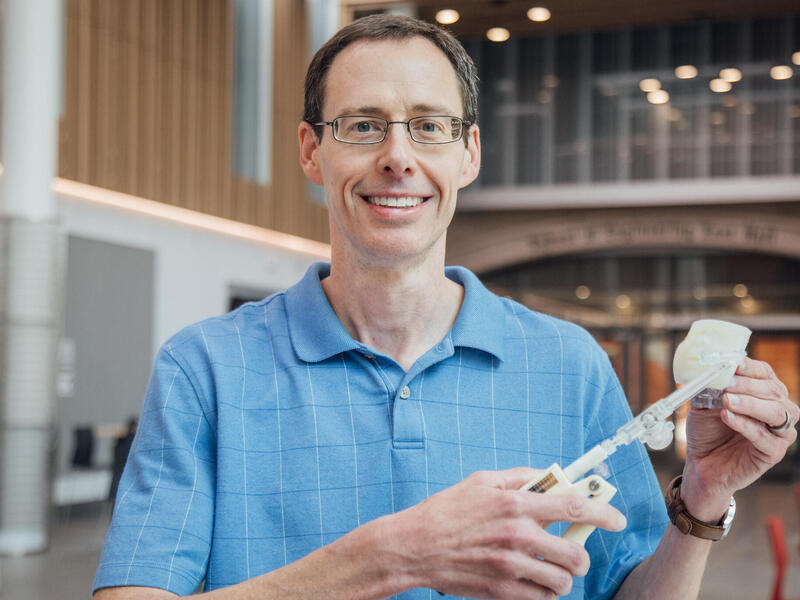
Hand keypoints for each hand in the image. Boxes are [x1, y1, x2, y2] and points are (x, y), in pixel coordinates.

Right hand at [380, 467, 626, 598]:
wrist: (414, 547)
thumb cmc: (447, 510)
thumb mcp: (481, 481)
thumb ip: (520, 478)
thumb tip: (550, 476)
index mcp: (515, 503)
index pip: (574, 506)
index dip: (604, 513)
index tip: (617, 519)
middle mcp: (517, 535)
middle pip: (576, 553)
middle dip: (580, 554)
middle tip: (571, 550)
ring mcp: (510, 567)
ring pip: (562, 581)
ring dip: (562, 576)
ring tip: (548, 568)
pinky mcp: (502, 591)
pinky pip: (541, 599)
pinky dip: (543, 592)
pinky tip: (531, 580)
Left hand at [681, 358, 797, 519]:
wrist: (701, 464)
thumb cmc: (707, 431)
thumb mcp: (704, 403)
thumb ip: (709, 386)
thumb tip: (710, 368)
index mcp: (763, 394)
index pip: (765, 374)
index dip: (750, 367)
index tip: (732, 363)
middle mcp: (778, 411)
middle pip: (774, 391)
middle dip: (748, 385)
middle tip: (726, 384)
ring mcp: (778, 433)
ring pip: (777, 413)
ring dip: (750, 403)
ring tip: (727, 401)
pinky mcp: (773, 454)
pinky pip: (766, 438)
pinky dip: (746, 425)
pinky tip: (727, 417)